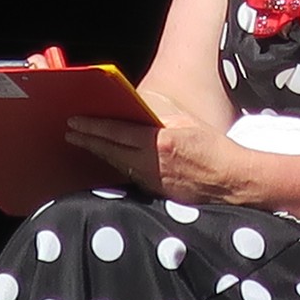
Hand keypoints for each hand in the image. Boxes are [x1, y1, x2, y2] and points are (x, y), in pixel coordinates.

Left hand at [66, 90, 250, 205]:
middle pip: (109, 149)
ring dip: (98, 152)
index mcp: (159, 141)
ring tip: (83, 143)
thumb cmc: (212, 147)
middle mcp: (150, 162)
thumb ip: (161, 116)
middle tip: (70, 132)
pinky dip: (115, 164)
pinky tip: (108, 159)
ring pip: (116, 163)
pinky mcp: (153, 191)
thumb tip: (138, 108)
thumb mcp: (188, 123)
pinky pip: (128, 174)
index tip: (75, 121)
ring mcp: (150, 179)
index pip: (117, 132)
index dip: (93, 126)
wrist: (229, 180)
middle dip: (87, 140)